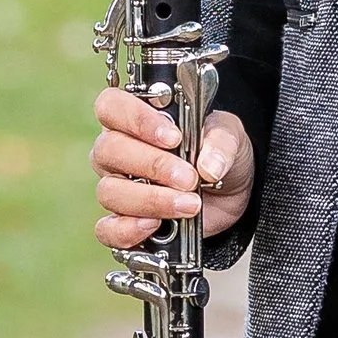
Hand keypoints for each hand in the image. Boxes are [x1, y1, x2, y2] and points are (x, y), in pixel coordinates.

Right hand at [91, 88, 254, 250]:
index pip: (111, 106)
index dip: (136, 120)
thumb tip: (209, 167)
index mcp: (134, 119)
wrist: (229, 194)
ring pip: (110, 191)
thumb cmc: (217, 154)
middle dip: (153, 165)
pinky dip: (128, 230)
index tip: (172, 137)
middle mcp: (118, 152)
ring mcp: (117, 187)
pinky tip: (154, 226)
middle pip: (107, 150)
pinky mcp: (124, 222)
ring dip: (151, 199)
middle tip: (189, 177)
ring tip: (189, 204)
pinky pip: (108, 230)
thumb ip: (221, 142)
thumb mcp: (229, 137)